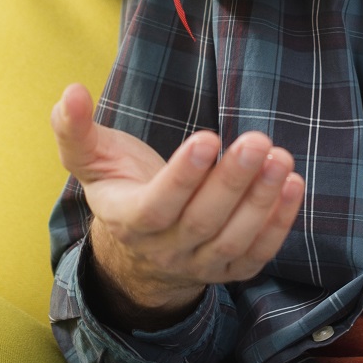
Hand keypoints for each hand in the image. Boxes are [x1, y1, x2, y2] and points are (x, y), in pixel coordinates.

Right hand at [52, 83, 304, 329]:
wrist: (140, 245)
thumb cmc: (119, 184)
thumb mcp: (90, 157)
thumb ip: (74, 128)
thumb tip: (70, 92)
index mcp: (127, 221)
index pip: (156, 207)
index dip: (182, 177)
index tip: (208, 138)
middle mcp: (164, 250)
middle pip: (202, 222)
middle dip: (232, 181)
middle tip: (258, 141)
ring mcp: (199, 265)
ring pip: (233, 240)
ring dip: (261, 200)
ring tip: (281, 158)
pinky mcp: (229, 271)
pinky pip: (257, 254)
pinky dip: (278, 224)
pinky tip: (293, 185)